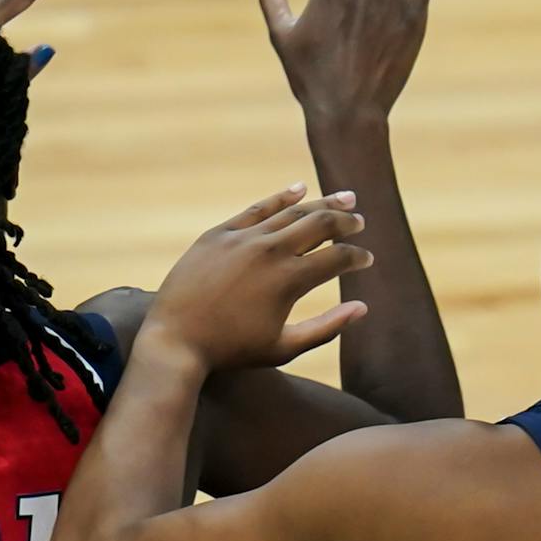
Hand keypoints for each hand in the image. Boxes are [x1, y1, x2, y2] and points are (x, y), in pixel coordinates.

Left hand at [139, 186, 373, 373]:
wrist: (174, 340)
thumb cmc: (231, 351)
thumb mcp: (283, 348)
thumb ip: (326, 328)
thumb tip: (362, 308)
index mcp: (289, 280)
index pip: (337, 258)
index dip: (358, 257)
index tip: (367, 259)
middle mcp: (270, 251)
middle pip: (320, 224)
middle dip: (346, 222)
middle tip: (360, 222)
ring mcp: (243, 238)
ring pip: (292, 211)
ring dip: (322, 204)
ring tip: (344, 200)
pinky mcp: (220, 234)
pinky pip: (257, 208)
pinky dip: (281, 197)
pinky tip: (299, 189)